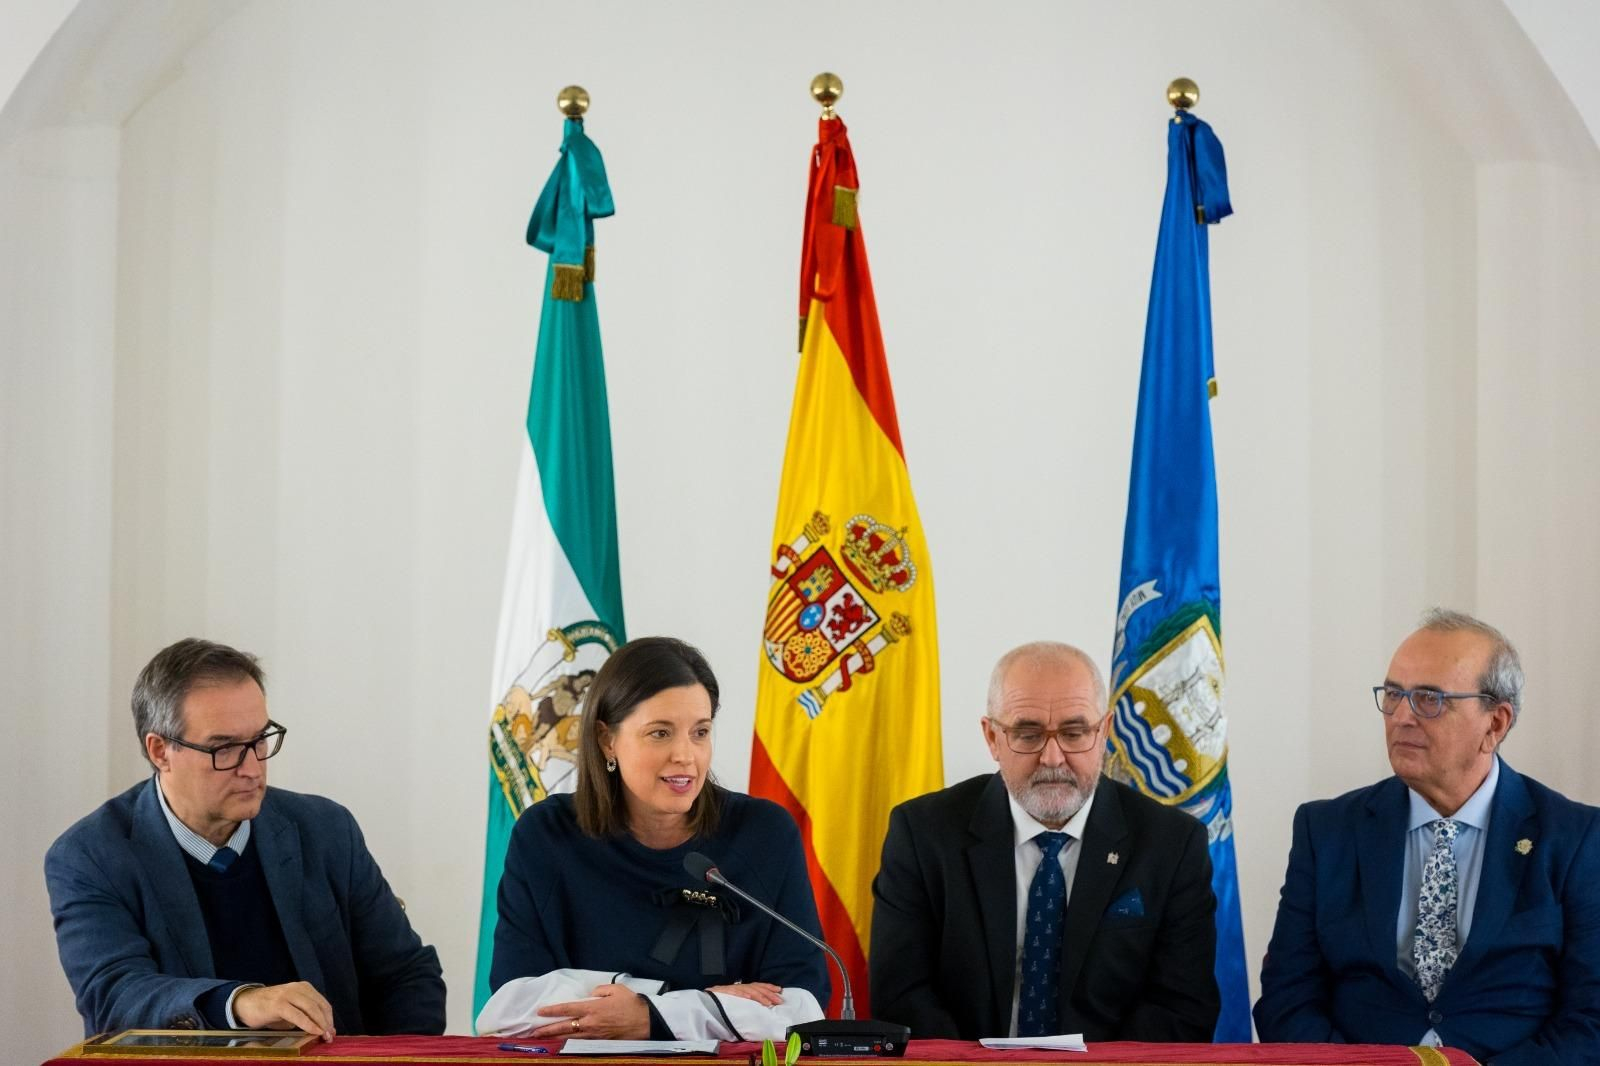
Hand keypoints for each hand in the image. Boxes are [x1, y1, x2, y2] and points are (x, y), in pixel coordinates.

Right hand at [232, 981, 335, 1041]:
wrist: (245, 1003)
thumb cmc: (269, 1009)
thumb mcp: (290, 1010)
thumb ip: (304, 1016)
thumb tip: (321, 1030)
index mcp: (304, 988)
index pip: (322, 1003)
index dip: (329, 1018)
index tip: (332, 1031)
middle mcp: (298, 988)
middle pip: (319, 1006)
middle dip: (327, 1022)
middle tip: (329, 1036)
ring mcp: (288, 995)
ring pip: (311, 1008)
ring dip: (320, 1024)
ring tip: (323, 1036)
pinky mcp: (279, 1004)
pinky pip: (298, 1015)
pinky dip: (308, 1024)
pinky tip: (313, 1032)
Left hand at [529, 983, 649, 1039]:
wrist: (646, 1022)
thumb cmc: (632, 1004)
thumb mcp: (616, 989)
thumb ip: (600, 990)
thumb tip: (590, 994)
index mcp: (593, 1008)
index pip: (568, 1009)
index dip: (553, 1010)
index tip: (540, 1011)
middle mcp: (590, 1023)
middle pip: (564, 1027)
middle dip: (547, 1030)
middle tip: (533, 1032)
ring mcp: (594, 1035)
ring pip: (570, 1038)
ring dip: (555, 1038)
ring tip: (543, 1039)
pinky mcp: (600, 1042)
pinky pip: (580, 1043)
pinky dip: (569, 1043)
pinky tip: (562, 1043)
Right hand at [708, 982, 783, 1006]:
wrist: (706, 998)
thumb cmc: (723, 999)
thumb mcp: (738, 998)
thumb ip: (748, 999)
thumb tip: (763, 1003)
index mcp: (743, 987)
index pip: (758, 985)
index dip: (769, 987)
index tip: (780, 990)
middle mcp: (739, 986)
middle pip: (756, 988)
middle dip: (768, 994)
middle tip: (778, 1000)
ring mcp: (732, 989)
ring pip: (748, 991)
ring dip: (759, 996)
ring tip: (767, 1003)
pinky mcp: (724, 992)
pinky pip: (734, 992)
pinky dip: (741, 994)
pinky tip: (748, 997)